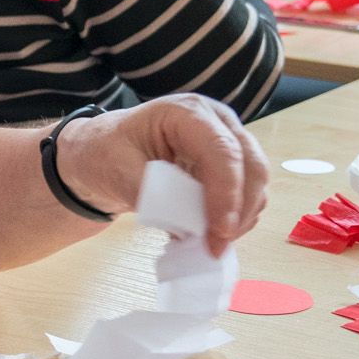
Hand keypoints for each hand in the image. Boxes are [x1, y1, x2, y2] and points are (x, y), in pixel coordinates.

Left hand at [55, 94, 269, 255]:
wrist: (103, 153)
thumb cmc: (106, 152)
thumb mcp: (116, 169)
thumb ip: (150, 193)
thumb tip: (186, 223)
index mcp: (187, 112)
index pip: (222, 151)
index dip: (227, 193)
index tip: (219, 231)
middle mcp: (217, 122)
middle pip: (252, 166)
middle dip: (240, 211)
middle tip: (216, 247)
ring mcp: (229, 141)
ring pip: (255, 183)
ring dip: (240, 218)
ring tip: (208, 243)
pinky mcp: (230, 165)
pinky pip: (247, 195)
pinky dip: (234, 218)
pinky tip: (207, 233)